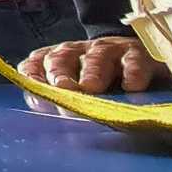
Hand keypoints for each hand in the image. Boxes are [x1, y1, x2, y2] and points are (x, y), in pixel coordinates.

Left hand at [19, 35, 164, 92]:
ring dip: (92, 73)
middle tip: (63, 90)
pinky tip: (132, 87)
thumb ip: (59, 101)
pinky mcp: (136, 54)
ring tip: (91, 88)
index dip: (33, 77)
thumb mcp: (76, 88)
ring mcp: (106, 51)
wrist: (138, 56)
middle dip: (59, 74)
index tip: (35, 93)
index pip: (36, 64)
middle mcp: (77, 52)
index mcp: (57, 60)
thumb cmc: (100, 79)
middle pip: (61, 59)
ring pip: (95, 58)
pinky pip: (133, 62)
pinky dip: (132, 73)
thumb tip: (51, 120)